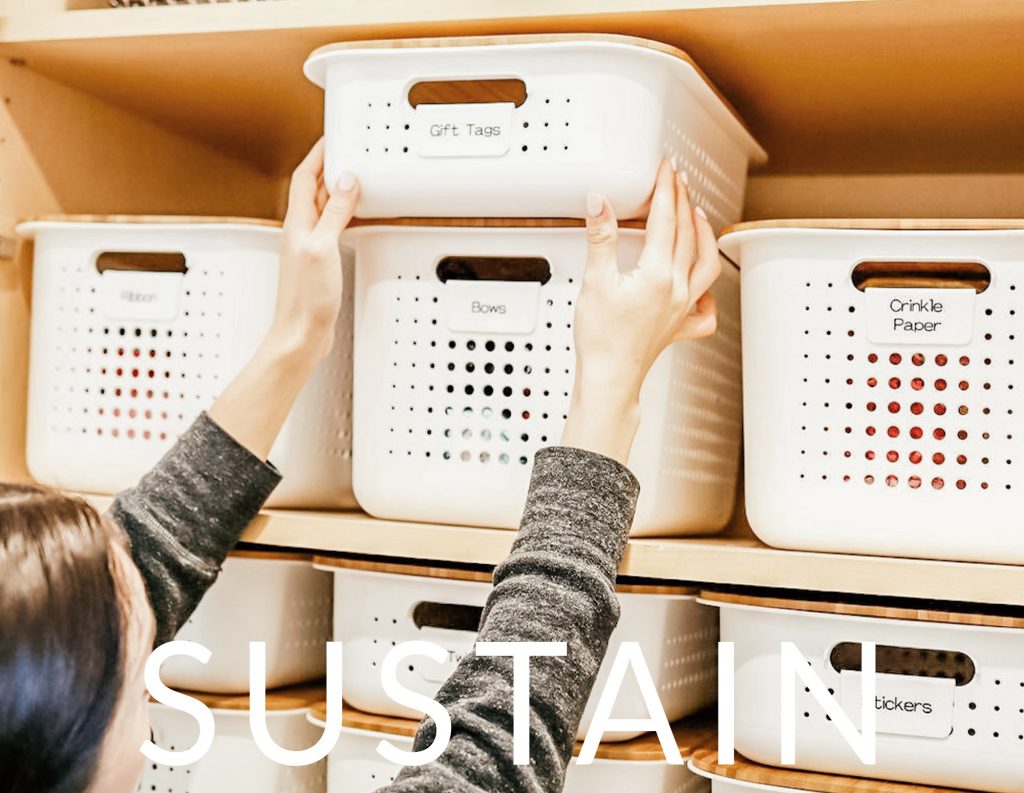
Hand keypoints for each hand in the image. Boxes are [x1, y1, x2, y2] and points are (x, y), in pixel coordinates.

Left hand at [207, 139, 359, 459]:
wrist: (300, 336)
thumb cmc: (305, 299)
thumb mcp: (323, 248)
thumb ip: (334, 213)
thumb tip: (346, 180)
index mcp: (297, 223)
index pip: (304, 175)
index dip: (318, 153)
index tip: (333, 135)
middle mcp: (300, 232)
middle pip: (313, 188)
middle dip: (329, 166)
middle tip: (349, 151)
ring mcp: (309, 247)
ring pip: (323, 207)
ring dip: (338, 190)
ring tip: (357, 178)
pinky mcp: (319, 263)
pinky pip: (332, 227)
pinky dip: (344, 215)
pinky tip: (355, 218)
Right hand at [560, 158, 719, 463]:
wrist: (609, 379)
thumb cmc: (601, 339)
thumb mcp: (595, 281)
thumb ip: (600, 238)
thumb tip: (599, 203)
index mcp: (659, 275)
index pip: (666, 221)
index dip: (666, 190)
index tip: (666, 169)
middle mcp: (678, 291)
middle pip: (688, 236)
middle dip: (683, 203)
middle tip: (677, 181)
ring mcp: (682, 310)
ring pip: (706, 266)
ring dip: (703, 237)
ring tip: (698, 217)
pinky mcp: (679, 329)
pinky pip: (705, 311)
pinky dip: (708, 295)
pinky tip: (702, 289)